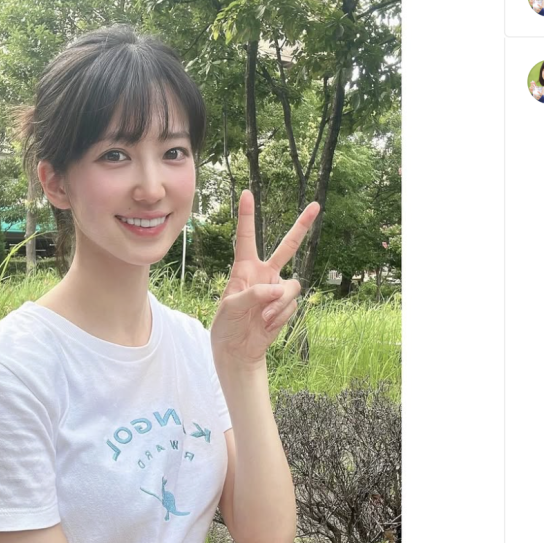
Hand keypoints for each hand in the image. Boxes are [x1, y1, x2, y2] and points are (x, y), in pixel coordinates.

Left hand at [210, 189, 319, 364]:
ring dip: (278, 303)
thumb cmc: (227, 325)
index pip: (246, 238)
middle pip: (287, 246)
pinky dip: (279, 316)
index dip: (247, 216)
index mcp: (244, 268)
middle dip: (301, 226)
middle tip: (316, 205)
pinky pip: (291, 304)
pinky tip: (266, 324)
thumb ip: (254, 294)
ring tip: (262, 317)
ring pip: (291, 286)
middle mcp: (264, 274)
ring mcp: (277, 289)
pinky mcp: (286, 304)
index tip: (247, 193)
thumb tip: (279, 289)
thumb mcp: (230, 307)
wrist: (239, 349)